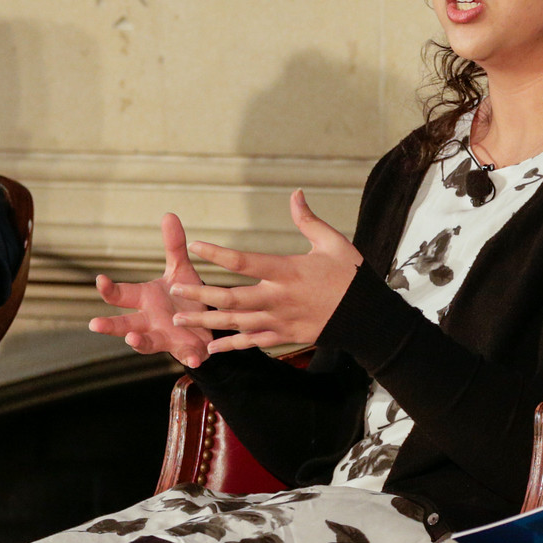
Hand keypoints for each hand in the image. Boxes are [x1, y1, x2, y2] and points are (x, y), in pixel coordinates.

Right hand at [89, 214, 212, 367]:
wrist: (206, 324)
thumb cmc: (185, 297)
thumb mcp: (181, 270)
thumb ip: (173, 246)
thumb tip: (169, 214)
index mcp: (145, 300)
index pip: (122, 294)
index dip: (109, 288)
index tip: (100, 280)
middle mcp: (150, 321)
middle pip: (125, 323)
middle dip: (110, 325)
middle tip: (94, 324)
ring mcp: (166, 338)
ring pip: (148, 343)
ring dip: (139, 342)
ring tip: (132, 339)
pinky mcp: (187, 351)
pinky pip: (187, 356)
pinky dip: (190, 358)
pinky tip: (194, 360)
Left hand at [170, 190, 360, 352]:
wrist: (368, 317)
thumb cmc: (351, 275)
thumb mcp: (333, 242)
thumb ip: (308, 220)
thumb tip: (295, 194)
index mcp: (287, 271)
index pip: (243, 261)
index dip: (216, 253)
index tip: (194, 245)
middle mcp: (278, 298)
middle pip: (230, 297)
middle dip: (199, 294)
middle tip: (174, 291)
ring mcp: (279, 320)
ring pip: (235, 323)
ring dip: (205, 322)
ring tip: (179, 319)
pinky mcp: (284, 336)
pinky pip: (251, 343)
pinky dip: (229, 346)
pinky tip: (210, 348)